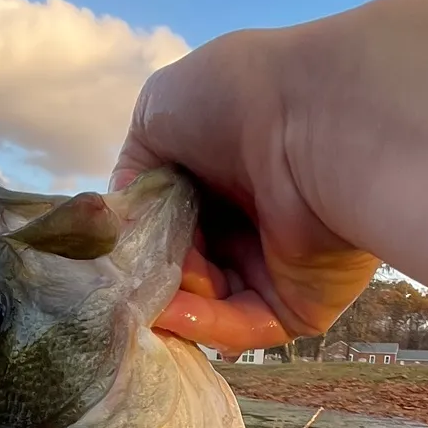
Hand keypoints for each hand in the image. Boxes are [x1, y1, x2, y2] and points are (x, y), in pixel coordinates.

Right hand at [111, 28, 380, 352]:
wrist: (314, 121)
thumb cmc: (238, 100)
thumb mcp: (158, 113)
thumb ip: (134, 171)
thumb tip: (123, 226)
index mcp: (223, 175)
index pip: (168, 223)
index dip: (138, 239)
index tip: (113, 250)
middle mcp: (251, 220)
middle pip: (182, 269)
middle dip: (151, 275)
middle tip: (131, 275)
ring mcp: (275, 266)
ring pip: (205, 305)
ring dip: (171, 302)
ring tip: (154, 289)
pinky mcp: (299, 304)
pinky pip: (242, 327)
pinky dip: (202, 323)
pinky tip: (174, 310)